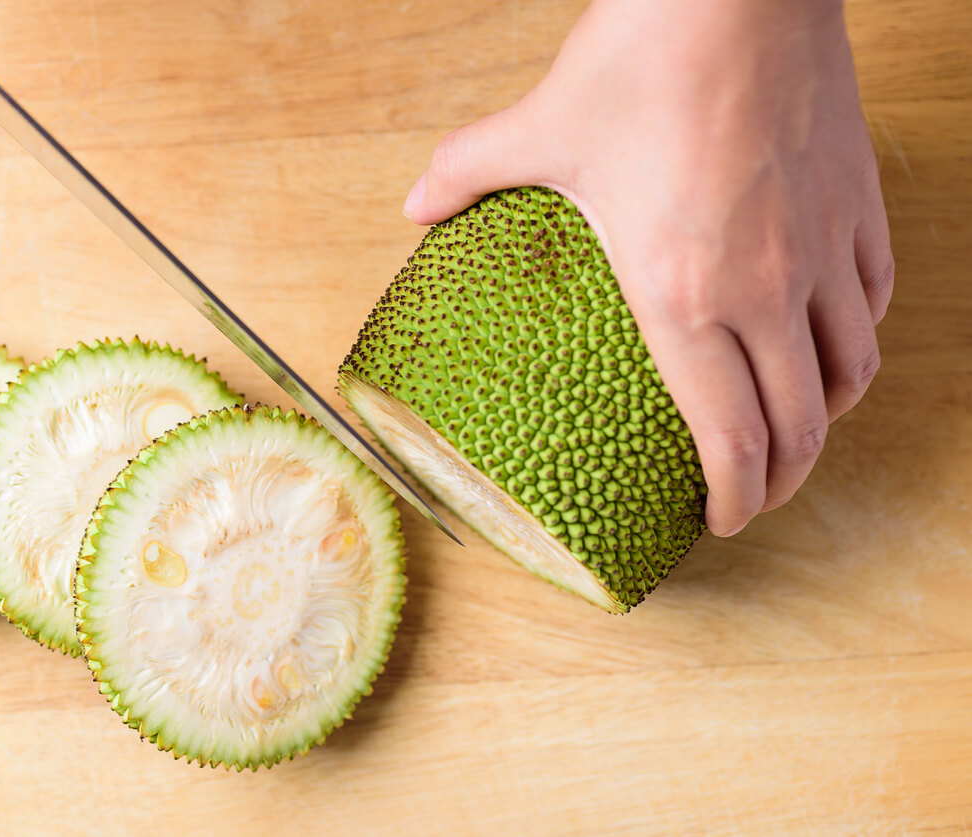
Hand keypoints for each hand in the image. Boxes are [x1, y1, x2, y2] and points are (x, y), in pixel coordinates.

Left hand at [402, 0, 892, 536]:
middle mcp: (766, 290)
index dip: (733, 497)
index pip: (730, 436)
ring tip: (798, 434)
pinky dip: (855, 339)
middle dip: (780, 481)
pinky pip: (874, 297)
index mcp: (684, 296)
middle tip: (752, 497)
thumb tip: (415, 205)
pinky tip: (831, 340)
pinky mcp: (860, 207)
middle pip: (799, 425)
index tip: (721, 520)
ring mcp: (823, 251)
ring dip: (827, 421)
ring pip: (851, 370)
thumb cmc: (641, 63)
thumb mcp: (538, 128)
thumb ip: (468, 174)